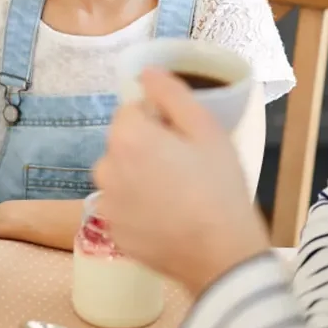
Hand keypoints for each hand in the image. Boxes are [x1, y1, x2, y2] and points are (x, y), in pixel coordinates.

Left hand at [93, 69, 271, 296]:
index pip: (131, 110)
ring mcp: (107, 203)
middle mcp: (106, 167)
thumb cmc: (219, 188)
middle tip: (184, 166)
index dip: (158, 119)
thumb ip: (171, 94)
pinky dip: (137, 207)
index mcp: (127, 136)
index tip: (183, 138)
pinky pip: (122, 207)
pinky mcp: (112, 232)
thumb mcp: (206, 130)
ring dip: (138, 176)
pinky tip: (166, 216)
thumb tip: (147, 71)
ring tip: (175, 194)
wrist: (221, 256)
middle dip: (146, 147)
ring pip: (119, 174)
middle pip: (122, 142)